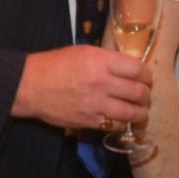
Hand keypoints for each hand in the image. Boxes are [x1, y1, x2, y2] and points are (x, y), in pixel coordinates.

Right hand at [11, 45, 151, 130]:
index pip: (138, 70)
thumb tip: (127, 67)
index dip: (147, 75)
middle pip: (139, 92)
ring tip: (140, 111)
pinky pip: (115, 125)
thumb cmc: (56, 64)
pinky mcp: (89, 121)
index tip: (146, 78)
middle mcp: (103, 83)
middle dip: (146, 95)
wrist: (31, 86)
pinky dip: (122, 123)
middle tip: (145, 96)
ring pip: (131, 113)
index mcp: (102, 62)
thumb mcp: (85, 52)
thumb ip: (107, 59)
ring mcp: (96, 104)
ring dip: (140, 113)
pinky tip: (122, 119)